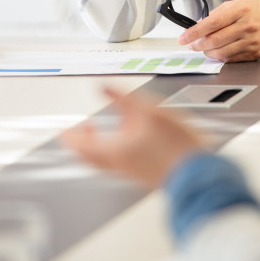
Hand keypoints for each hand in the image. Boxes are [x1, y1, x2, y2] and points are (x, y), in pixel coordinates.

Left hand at [62, 87, 205, 188]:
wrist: (195, 172)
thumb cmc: (175, 145)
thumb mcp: (148, 110)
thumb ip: (122, 98)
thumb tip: (101, 86)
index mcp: (113, 150)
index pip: (78, 145)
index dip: (68, 134)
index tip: (64, 128)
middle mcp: (117, 165)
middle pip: (88, 157)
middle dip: (81, 141)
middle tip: (82, 129)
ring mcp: (130, 172)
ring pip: (102, 162)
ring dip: (96, 146)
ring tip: (102, 132)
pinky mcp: (142, 174)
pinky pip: (117, 164)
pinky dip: (111, 152)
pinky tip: (127, 141)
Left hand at [178, 0, 259, 61]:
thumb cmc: (259, 9)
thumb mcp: (237, 4)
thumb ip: (217, 14)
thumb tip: (198, 25)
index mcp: (240, 10)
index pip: (211, 23)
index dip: (193, 32)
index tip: (183, 38)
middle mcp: (247, 26)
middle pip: (214, 41)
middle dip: (198, 45)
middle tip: (191, 44)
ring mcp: (252, 41)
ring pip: (221, 53)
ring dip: (208, 52)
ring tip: (205, 47)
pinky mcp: (255, 53)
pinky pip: (232, 59)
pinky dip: (221, 56)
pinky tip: (219, 50)